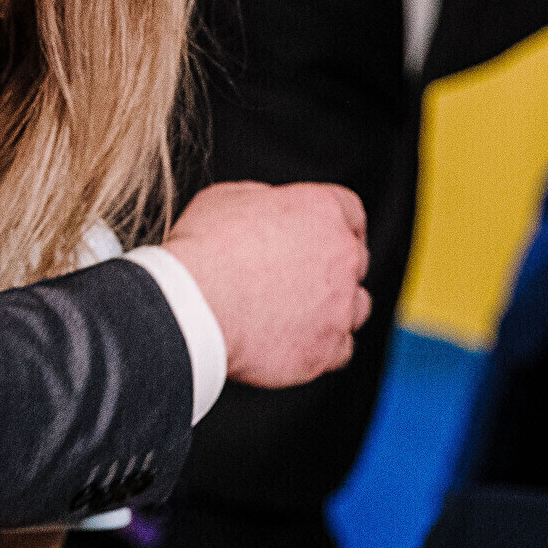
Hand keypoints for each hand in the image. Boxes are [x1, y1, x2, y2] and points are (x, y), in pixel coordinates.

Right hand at [165, 180, 369, 389]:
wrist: (191, 307)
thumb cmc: (202, 251)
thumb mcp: (226, 198)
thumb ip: (263, 201)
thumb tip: (267, 211)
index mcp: (321, 211)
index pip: (349, 211)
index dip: (334, 224)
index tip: (322, 235)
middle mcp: (342, 255)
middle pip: (355, 260)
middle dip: (332, 267)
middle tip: (297, 277)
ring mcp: (339, 305)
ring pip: (356, 306)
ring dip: (335, 308)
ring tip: (297, 313)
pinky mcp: (327, 348)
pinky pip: (341, 350)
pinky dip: (322, 347)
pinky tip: (296, 342)